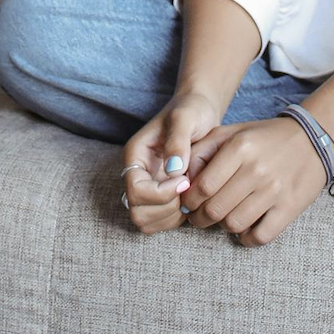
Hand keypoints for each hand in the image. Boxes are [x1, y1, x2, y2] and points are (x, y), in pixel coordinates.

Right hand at [117, 91, 223, 233]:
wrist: (198, 112)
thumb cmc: (191, 111)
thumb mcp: (185, 118)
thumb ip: (178, 141)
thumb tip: (173, 170)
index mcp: (135, 156)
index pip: (136, 190)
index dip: (162, 193)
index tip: (185, 179)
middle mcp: (136, 175)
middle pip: (137, 213)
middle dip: (165, 209)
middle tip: (187, 192)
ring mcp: (147, 188)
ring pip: (146, 222)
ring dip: (171, 217)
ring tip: (190, 195)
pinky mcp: (160, 197)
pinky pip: (160, 222)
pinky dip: (176, 219)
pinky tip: (191, 200)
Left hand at [180, 116, 325, 246]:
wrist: (312, 139)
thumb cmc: (264, 137)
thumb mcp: (231, 133)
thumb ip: (202, 151)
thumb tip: (181, 178)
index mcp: (239, 148)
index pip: (202, 187)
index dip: (189, 201)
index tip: (188, 203)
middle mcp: (256, 169)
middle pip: (215, 209)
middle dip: (200, 218)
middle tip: (199, 216)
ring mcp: (275, 191)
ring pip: (234, 225)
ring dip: (223, 226)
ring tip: (223, 218)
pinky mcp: (290, 208)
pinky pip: (260, 236)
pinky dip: (247, 238)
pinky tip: (244, 227)